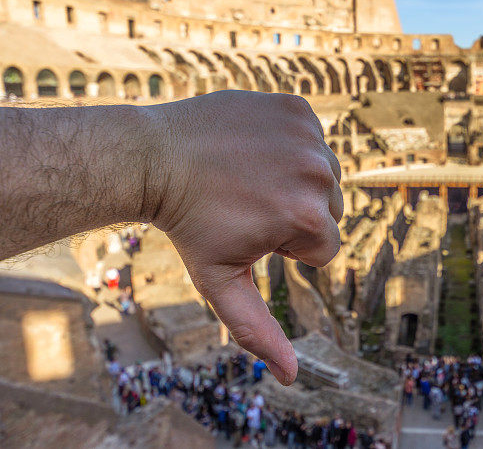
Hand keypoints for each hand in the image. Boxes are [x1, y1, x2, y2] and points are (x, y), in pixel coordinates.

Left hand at [147, 91, 342, 384]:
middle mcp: (320, 175)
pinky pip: (309, 137)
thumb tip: (290, 375)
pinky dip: (288, 143)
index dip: (285, 246)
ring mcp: (309, 137)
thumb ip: (258, 330)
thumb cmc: (188, 225)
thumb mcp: (222, 283)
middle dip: (295, 212)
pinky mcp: (297, 107)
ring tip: (248, 174)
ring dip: (294, 177)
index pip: (324, 249)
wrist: (153, 158)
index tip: (247, 229)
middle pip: (328, 209)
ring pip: (322, 172)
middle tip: (244, 202)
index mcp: (310, 221)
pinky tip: (252, 148)